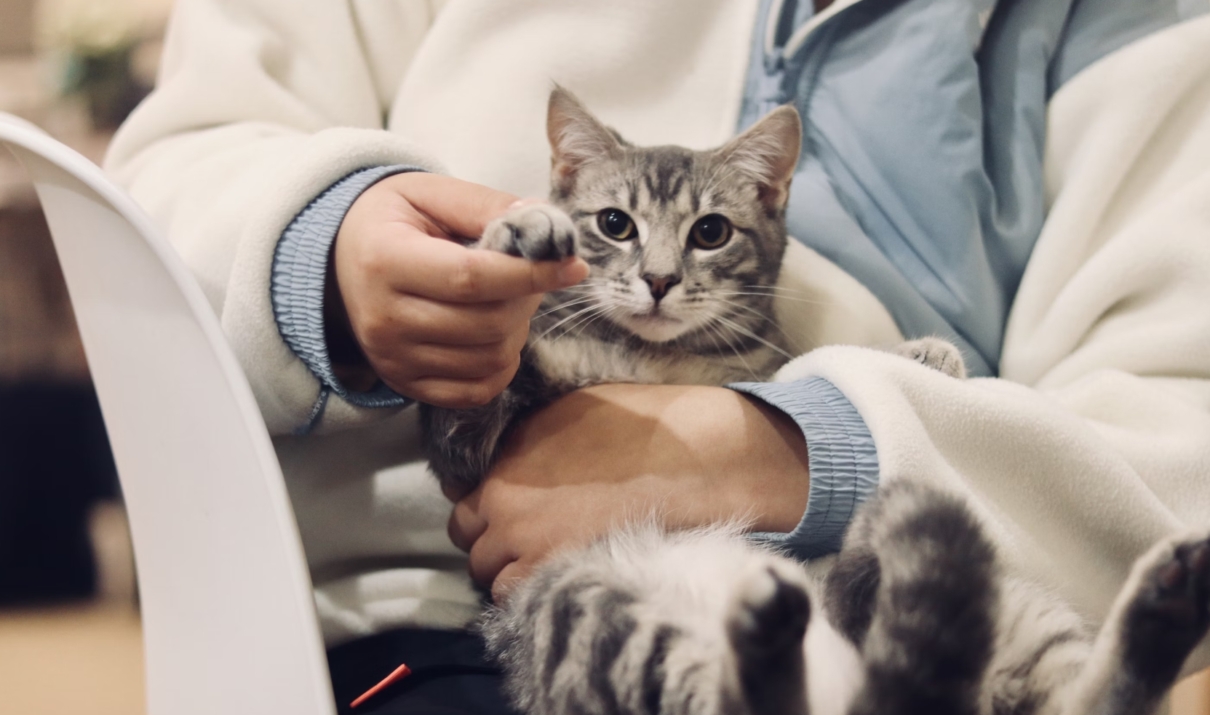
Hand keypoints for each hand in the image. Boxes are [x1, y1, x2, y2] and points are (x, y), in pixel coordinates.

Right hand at [328, 173, 588, 406]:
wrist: (339, 260)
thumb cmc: (392, 221)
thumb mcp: (430, 193)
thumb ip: (486, 206)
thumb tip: (545, 226)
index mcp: (385, 260)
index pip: (472, 278)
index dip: (530, 274)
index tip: (572, 266)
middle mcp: (383, 318)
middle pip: (486, 324)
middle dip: (525, 300)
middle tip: (528, 276)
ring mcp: (392, 358)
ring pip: (488, 359)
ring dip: (516, 330)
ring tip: (506, 301)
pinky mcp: (404, 383)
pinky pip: (475, 391)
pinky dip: (500, 366)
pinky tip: (496, 335)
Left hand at [447, 384, 810, 600]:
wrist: (692, 460)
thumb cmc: (643, 430)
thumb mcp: (568, 412)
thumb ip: (526, 442)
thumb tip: (508, 459)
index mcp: (506, 457)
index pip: (462, 498)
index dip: (487, 509)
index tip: (510, 514)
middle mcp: (503, 499)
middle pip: (469, 539)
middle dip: (494, 541)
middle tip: (530, 542)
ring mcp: (523, 541)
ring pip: (487, 575)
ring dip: (509, 572)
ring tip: (549, 565)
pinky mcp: (550, 574)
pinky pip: (515, 598)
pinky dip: (528, 594)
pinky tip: (561, 579)